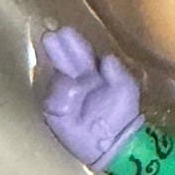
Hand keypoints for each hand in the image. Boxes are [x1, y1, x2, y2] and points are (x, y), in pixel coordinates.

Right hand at [41, 27, 142, 170]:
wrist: (114, 142)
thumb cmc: (121, 112)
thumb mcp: (126, 88)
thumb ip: (118, 73)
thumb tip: (106, 59)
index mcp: (92, 70)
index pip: (80, 53)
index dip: (73, 43)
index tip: (64, 31)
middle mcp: (74, 79)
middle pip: (63, 61)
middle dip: (56, 50)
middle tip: (49, 37)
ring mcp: (62, 95)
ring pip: (57, 80)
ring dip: (63, 78)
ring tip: (73, 86)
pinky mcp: (54, 113)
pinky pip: (52, 101)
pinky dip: (60, 98)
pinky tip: (68, 101)